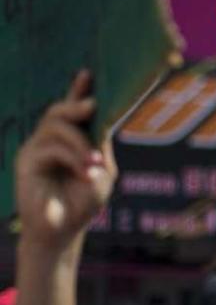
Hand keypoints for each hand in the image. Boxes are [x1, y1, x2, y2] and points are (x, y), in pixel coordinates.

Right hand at [15, 71, 115, 252]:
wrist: (63, 231)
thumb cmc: (83, 201)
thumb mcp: (100, 169)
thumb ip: (99, 143)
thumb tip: (98, 116)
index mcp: (71, 139)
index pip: (73, 110)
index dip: (78, 90)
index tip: (88, 72)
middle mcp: (51, 140)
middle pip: (60, 110)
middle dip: (76, 102)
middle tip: (92, 105)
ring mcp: (36, 149)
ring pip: (56, 126)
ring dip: (80, 142)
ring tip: (93, 162)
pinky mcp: (26, 162)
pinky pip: (50, 148)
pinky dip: (72, 157)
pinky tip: (84, 170)